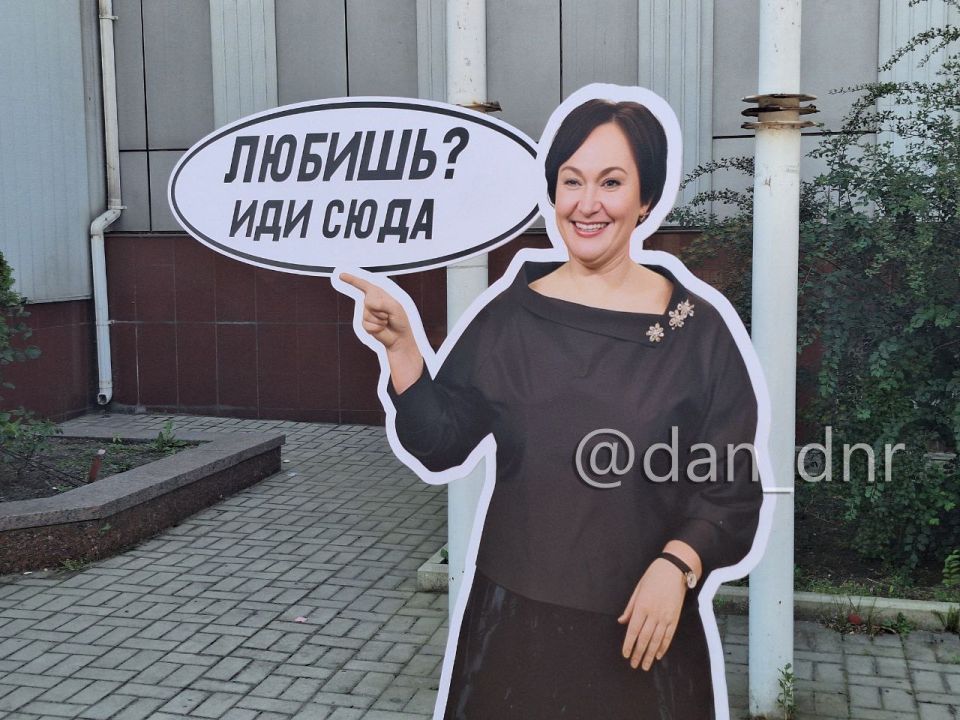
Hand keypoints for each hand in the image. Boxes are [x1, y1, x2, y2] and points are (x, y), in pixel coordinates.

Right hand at [338, 272, 423, 393]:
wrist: (399, 337)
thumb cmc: (399, 320)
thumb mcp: (396, 308)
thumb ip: (383, 303)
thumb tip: (369, 303)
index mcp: (378, 294)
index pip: (364, 284)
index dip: (352, 279)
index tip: (342, 275)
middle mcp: (371, 302)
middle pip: (368, 301)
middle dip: (381, 309)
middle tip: (389, 315)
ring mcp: (367, 313)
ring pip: (368, 314)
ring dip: (380, 319)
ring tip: (386, 321)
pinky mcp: (365, 324)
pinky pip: (368, 324)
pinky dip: (377, 327)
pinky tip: (382, 328)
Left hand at [617, 558, 686, 670]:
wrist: (675, 570)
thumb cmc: (653, 577)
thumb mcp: (637, 589)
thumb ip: (630, 608)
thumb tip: (621, 622)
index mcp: (642, 606)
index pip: (633, 630)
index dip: (628, 644)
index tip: (625, 654)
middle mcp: (654, 614)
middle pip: (644, 638)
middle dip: (638, 653)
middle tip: (634, 665)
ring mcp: (666, 617)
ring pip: (657, 640)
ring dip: (650, 654)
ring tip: (646, 665)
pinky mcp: (675, 618)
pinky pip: (669, 636)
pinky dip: (663, 647)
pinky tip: (659, 655)